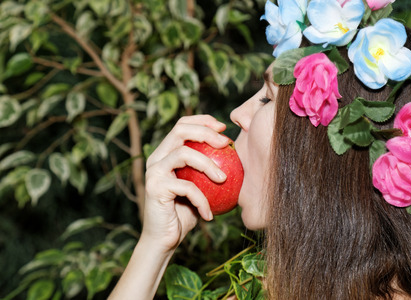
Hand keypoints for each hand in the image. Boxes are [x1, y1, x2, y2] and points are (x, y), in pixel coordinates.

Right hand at [142, 115, 229, 251]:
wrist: (164, 240)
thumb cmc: (185, 213)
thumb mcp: (201, 188)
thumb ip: (209, 171)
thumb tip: (237, 156)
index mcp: (166, 153)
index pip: (182, 125)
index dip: (203, 121)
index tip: (224, 128)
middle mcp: (157, 158)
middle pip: (180, 130)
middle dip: (206, 132)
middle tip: (226, 143)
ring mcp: (155, 172)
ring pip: (183, 153)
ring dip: (208, 164)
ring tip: (223, 179)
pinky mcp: (155, 188)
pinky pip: (186, 187)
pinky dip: (202, 201)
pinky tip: (209, 215)